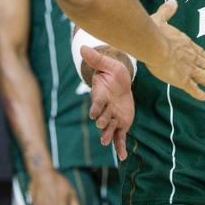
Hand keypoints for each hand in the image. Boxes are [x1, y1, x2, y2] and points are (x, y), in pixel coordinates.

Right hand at [82, 45, 134, 160]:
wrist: (121, 83)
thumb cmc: (113, 73)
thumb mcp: (108, 65)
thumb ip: (96, 59)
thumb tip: (82, 47)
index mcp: (101, 95)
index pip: (97, 102)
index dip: (96, 107)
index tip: (93, 112)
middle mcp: (105, 109)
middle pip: (102, 117)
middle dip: (102, 121)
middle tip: (101, 125)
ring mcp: (113, 118)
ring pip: (109, 129)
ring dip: (108, 135)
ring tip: (106, 142)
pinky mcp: (121, 124)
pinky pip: (120, 137)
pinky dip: (120, 147)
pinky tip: (122, 157)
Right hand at [140, 0, 204, 100]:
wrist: (154, 44)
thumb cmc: (155, 32)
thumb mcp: (161, 18)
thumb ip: (168, 11)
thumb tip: (172, 1)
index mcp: (186, 43)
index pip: (200, 52)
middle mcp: (190, 56)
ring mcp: (188, 68)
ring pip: (203, 77)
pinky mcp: (182, 79)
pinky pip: (193, 88)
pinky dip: (199, 93)